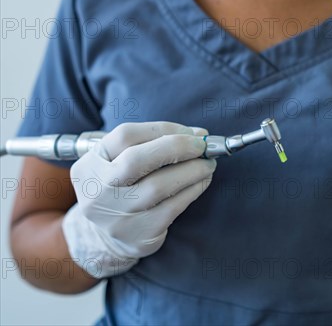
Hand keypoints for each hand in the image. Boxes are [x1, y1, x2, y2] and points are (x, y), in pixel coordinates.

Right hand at [62, 121, 215, 277]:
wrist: (102, 237)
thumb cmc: (119, 187)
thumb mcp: (117, 161)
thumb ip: (151, 143)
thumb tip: (198, 134)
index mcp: (89, 164)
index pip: (125, 136)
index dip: (163, 129)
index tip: (190, 131)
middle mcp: (97, 190)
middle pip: (136, 160)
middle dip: (177, 147)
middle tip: (202, 145)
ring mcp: (116, 215)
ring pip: (159, 186)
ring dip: (192, 170)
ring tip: (207, 163)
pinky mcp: (138, 234)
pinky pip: (173, 207)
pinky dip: (193, 190)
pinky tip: (201, 181)